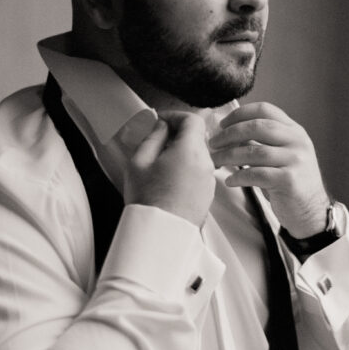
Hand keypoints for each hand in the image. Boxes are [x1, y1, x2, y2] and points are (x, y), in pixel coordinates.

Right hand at [124, 112, 215, 227]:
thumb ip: (153, 137)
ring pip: (198, 156)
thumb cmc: (148, 200)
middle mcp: (205, 163)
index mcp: (190, 150)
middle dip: (177, 135)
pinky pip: (198, 173)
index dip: (175, 116)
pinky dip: (186, 170)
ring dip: (181, 153)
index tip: (161, 121)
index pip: (192, 119)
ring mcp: (209, 181)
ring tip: (159, 165)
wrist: (160, 234)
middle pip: (196, 137)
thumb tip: (161, 127)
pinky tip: (167, 181)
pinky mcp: (207, 195)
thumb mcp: (139, 161)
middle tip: (156, 142)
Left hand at [208, 102, 328, 236]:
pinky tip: (230, 180)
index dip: (239, 114)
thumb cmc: (288, 182)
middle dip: (230, 133)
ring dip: (229, 155)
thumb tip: (227, 130)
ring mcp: (296, 160)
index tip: (222, 123)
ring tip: (215, 161)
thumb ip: (262, 141)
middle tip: (213, 143)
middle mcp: (297, 141)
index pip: (265, 110)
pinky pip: (257, 174)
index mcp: (294, 131)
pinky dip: (239, 176)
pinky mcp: (290, 180)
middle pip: (257, 127)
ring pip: (255, 151)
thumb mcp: (281, 154)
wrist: (310, 211)